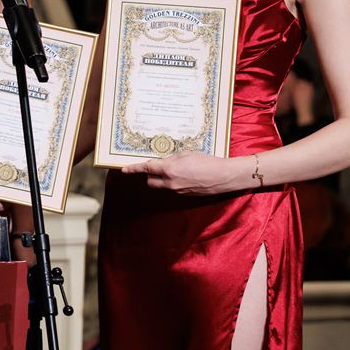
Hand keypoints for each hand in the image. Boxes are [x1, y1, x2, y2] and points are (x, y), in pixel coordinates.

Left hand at [121, 153, 241, 194]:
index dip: (134, 169)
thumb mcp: (186, 154)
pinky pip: (174, 189)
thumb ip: (172, 159)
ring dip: (163, 179)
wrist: (225, 176)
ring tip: (176, 170)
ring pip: (162, 186)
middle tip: (157, 167)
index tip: (124, 170)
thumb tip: (164, 162)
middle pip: (151, 182)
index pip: (147, 169)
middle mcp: (171, 183)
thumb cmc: (207, 161)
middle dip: (150, 175)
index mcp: (169, 170)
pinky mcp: (186, 196)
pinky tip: (187, 176)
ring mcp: (178, 191)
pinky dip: (175, 183)